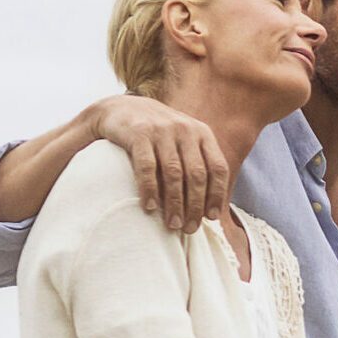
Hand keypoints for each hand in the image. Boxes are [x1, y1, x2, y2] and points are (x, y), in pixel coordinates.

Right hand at [88, 94, 229, 231]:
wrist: (119, 109)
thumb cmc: (157, 135)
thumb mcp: (183, 141)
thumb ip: (198, 163)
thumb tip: (213, 206)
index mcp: (202, 133)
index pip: (218, 167)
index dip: (217, 194)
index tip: (211, 217)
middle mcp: (185, 129)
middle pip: (197, 175)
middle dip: (195, 206)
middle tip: (189, 228)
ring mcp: (162, 130)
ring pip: (174, 173)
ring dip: (174, 203)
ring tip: (172, 224)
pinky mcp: (139, 134)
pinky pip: (147, 167)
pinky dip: (150, 190)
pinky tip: (150, 207)